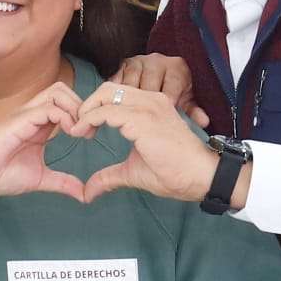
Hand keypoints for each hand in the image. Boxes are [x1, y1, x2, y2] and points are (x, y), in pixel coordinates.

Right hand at [0, 91, 84, 212]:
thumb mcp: (39, 179)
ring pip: (57, 92)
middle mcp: (33, 115)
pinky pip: (49, 108)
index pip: (66, 104)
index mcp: (39, 125)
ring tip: (79, 132)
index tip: (90, 136)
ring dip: (74, 108)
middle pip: (63, 91)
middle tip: (87, 131)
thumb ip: (62, 182)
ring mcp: (26, 114)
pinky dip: (65, 117)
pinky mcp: (21, 119)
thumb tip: (83, 194)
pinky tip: (70, 134)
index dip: (82, 115)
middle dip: (81, 106)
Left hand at [72, 82, 217, 202]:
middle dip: (87, 105)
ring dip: (86, 111)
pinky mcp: (143, 119)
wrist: (201, 177)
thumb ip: (109, 175)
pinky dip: (90, 119)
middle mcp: (149, 100)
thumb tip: (88, 192)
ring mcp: (147, 107)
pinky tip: (84, 133)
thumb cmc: (175, 172)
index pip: (115, 94)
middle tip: (79, 127)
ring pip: (105, 94)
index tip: (85, 130)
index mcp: (150, 106)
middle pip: (107, 88)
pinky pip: (107, 111)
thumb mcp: (134, 171)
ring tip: (79, 131)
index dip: (94, 108)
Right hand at [111, 54, 208, 126]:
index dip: (167, 104)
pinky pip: (116, 80)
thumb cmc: (175, 90)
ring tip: (130, 114)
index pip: (170, 87)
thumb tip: (204, 121)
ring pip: (131, 83)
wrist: (161, 76)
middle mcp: (157, 61)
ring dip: (130, 100)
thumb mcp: (186, 100)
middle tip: (145, 118)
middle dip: (146, 104)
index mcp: (176, 67)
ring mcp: (138, 61)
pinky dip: (117, 94)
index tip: (164, 116)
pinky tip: (118, 105)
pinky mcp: (122, 65)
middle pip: (148, 86)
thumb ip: (194, 111)